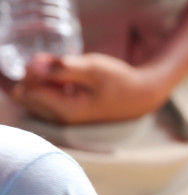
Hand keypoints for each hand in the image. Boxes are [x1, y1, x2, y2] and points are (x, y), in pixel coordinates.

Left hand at [11, 53, 168, 123]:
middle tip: (60, 67)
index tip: (54, 62)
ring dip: (42, 81)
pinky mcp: (67, 114)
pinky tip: (69, 82)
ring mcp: (63, 118)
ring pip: (34, 97)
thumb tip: (34, 65)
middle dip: (35, 77)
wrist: (141, 96)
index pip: (28, 90)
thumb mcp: (92, 68)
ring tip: (67, 75)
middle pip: (26, 95)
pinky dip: (50, 87)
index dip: (34, 71)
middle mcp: (61, 118)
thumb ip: (62, 68)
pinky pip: (44, 99)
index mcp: (66, 110)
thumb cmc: (121, 82)